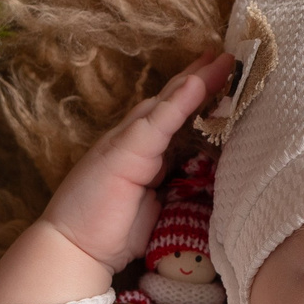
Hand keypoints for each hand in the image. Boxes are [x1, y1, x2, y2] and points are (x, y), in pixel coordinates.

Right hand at [0, 53, 231, 303]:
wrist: (73, 248)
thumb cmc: (110, 232)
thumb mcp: (153, 204)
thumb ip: (173, 185)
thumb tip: (201, 180)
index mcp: (143, 152)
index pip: (175, 116)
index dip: (198, 96)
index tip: (224, 77)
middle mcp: (135, 139)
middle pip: (173, 101)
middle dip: (201, 76)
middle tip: (230, 54)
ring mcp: (127, 142)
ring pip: (168, 103)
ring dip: (197, 80)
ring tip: (223, 60)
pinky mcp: (124, 152)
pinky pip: (158, 121)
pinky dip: (179, 102)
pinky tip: (197, 83)